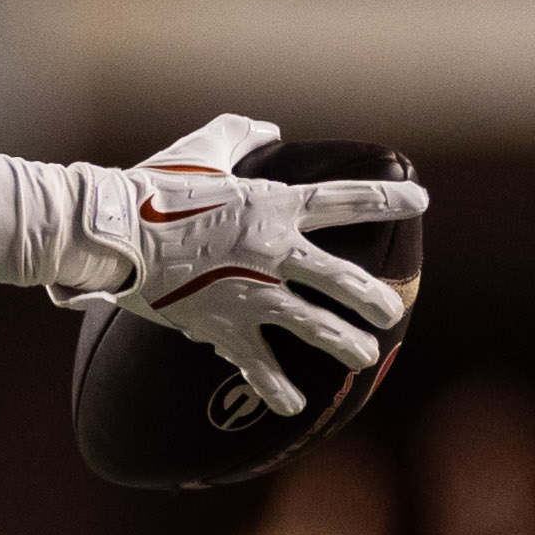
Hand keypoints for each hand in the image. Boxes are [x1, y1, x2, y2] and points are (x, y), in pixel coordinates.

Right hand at [98, 113, 421, 416]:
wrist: (114, 234)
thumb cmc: (153, 186)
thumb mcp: (203, 149)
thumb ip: (241, 135)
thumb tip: (268, 131)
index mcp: (275, 206)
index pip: (345, 201)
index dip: (387, 199)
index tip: (420, 200)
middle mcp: (274, 253)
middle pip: (341, 279)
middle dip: (372, 298)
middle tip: (389, 312)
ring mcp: (252, 294)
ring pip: (314, 326)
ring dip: (343, 344)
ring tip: (362, 357)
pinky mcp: (223, 326)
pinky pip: (257, 364)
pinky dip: (275, 386)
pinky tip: (292, 404)